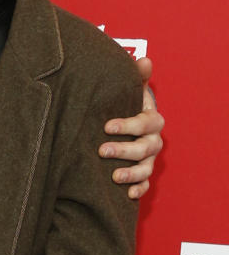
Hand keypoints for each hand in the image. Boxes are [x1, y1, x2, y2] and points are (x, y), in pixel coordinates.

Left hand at [101, 56, 163, 198]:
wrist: (124, 127)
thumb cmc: (125, 107)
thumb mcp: (129, 92)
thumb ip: (135, 78)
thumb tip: (144, 60)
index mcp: (151, 120)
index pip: (146, 122)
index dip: (128, 124)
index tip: (106, 126)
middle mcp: (153, 140)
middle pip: (145, 147)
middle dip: (124, 149)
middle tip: (102, 150)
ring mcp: (149, 159)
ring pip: (146, 168)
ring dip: (131, 173)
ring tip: (114, 176)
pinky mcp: (142, 174)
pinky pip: (145, 185)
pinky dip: (138, 189)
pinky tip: (127, 194)